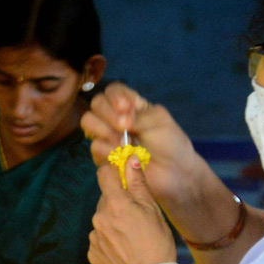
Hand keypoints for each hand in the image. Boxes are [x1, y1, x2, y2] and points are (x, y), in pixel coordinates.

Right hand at [80, 82, 206, 205]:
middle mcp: (116, 118)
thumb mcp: (158, 120)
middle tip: (123, 126)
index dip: (114, 96)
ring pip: (89, 122)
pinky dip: (107, 149)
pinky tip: (122, 154)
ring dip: (104, 129)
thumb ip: (137, 116)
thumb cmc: (170, 143)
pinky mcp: (105, 157)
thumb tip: (119, 122)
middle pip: (97, 104)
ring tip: (123, 141)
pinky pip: (95, 147)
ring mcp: (109, 137)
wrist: (174, 172)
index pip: (113, 91)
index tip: (125, 107)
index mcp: (131, 105)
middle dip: (107, 112)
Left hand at [89, 157, 176, 263]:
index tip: (122, 176)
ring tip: (132, 239)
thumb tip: (130, 159)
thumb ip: (138, 184)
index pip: (104, 174)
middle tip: (136, 218)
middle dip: (117, 204)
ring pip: (102, 221)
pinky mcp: (92, 254)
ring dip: (113, 224)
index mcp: (115, 204)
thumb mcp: (152, 210)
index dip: (113, 172)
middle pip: (105, 201)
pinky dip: (109, 242)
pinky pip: (100, 240)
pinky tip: (124, 251)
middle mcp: (99, 218)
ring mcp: (93, 237)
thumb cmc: (157, 244)